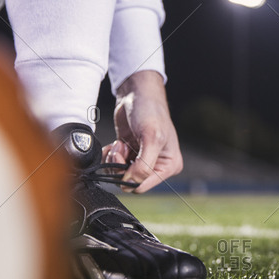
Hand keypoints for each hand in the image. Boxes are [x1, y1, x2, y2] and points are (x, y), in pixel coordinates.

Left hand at [102, 71, 182, 192]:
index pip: (144, 185)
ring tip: (120, 144)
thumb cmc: (151, 112)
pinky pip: (114, 165)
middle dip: (120, 166)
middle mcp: (156, 165)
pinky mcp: (128, 153)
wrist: (138, 93)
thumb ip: (144, 165)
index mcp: (168, 166)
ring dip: (114, 160)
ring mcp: (141, 160)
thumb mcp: (152, 138)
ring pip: (119, 174)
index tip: (125, 158)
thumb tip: (130, 183)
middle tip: (121, 148)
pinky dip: (110, 156)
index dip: (130, 176)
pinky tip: (116, 144)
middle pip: (130, 181)